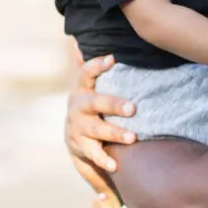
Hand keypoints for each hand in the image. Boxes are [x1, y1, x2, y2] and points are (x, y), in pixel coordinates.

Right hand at [66, 54, 136, 176]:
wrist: (74, 137)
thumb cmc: (89, 105)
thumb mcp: (86, 86)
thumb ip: (87, 66)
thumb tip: (78, 42)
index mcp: (82, 90)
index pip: (86, 73)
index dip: (97, 65)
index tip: (113, 59)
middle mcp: (78, 108)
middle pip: (96, 104)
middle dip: (114, 105)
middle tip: (133, 108)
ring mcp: (78, 129)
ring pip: (96, 130)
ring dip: (114, 133)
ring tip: (132, 138)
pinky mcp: (81, 149)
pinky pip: (92, 155)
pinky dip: (103, 160)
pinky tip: (115, 166)